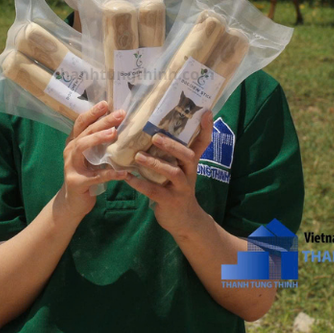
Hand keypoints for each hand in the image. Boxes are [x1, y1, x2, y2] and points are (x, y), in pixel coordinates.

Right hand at [59, 101, 127, 217]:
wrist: (73, 202)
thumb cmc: (86, 175)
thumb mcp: (90, 157)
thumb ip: (99, 143)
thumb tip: (121, 127)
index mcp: (74, 142)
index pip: (81, 122)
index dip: (93, 112)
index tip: (106, 103)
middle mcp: (70, 151)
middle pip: (85, 132)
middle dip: (102, 122)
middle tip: (119, 115)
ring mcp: (71, 166)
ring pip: (82, 147)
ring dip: (98, 138)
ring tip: (114, 133)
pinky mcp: (77, 182)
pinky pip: (95, 176)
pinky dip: (110, 173)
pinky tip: (123, 173)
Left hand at [123, 111, 214, 237]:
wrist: (184, 221)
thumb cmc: (177, 188)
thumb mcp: (180, 169)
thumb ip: (172, 153)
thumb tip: (153, 128)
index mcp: (191, 163)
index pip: (203, 143)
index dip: (206, 128)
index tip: (206, 112)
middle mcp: (190, 173)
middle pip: (188, 156)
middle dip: (173, 146)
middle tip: (155, 136)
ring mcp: (181, 189)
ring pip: (173, 173)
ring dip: (155, 163)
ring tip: (138, 156)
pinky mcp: (170, 202)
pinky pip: (154, 192)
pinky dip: (140, 184)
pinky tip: (127, 177)